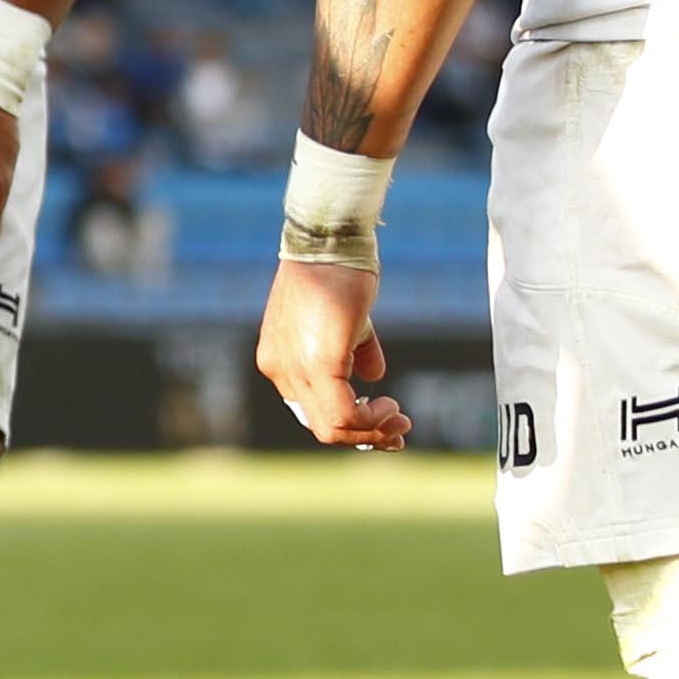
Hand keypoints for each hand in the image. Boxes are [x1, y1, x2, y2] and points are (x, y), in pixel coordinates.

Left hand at [255, 258, 406, 448]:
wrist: (329, 242)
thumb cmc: (336, 275)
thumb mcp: (344, 321)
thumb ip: (356, 351)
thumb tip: (374, 376)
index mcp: (279, 361)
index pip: (311, 411)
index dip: (350, 425)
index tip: (384, 424)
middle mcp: (279, 370)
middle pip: (322, 427)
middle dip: (366, 436)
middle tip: (399, 430)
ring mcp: (296, 368)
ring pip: (333, 428)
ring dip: (372, 432)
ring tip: (399, 420)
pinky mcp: (320, 361)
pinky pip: (343, 412)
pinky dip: (371, 420)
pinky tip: (391, 406)